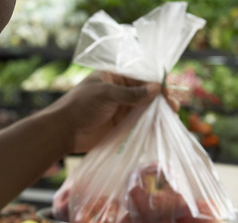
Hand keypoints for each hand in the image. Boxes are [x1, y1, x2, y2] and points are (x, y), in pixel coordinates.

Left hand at [47, 70, 178, 153]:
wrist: (63, 131)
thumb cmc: (81, 106)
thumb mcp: (107, 94)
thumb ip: (132, 93)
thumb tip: (156, 88)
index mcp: (115, 76)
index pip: (141, 76)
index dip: (156, 82)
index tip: (167, 91)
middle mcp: (120, 91)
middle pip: (146, 92)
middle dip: (161, 98)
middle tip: (173, 106)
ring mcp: (121, 109)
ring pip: (145, 108)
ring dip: (159, 112)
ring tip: (172, 116)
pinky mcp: (121, 126)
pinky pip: (140, 123)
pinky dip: (151, 125)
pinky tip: (161, 127)